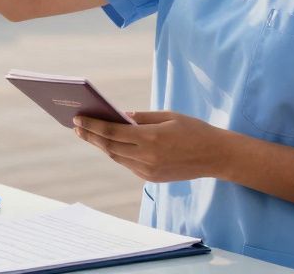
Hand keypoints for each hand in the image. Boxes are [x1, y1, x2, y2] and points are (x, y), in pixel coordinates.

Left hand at [73, 111, 227, 182]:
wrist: (216, 156)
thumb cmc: (193, 130)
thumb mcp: (168, 116)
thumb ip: (142, 117)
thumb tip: (118, 116)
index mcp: (151, 138)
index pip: (112, 132)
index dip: (92, 125)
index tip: (78, 119)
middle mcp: (147, 157)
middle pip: (110, 146)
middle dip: (91, 136)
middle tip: (77, 127)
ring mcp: (149, 170)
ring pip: (117, 157)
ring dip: (101, 146)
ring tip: (89, 134)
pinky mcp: (152, 178)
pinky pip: (128, 165)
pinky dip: (117, 153)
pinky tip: (110, 144)